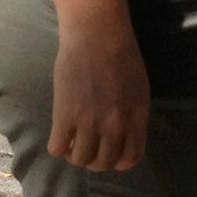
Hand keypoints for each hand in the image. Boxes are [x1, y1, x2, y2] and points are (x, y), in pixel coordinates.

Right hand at [50, 19, 150, 172]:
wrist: (97, 34)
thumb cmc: (121, 55)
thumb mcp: (139, 88)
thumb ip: (133, 115)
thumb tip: (122, 137)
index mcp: (137, 116)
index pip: (131, 158)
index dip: (119, 161)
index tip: (110, 152)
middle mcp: (115, 124)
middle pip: (104, 163)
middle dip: (95, 161)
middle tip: (88, 147)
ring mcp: (90, 121)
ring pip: (80, 160)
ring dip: (76, 155)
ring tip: (73, 141)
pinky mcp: (65, 114)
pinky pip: (57, 148)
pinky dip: (58, 147)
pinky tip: (61, 134)